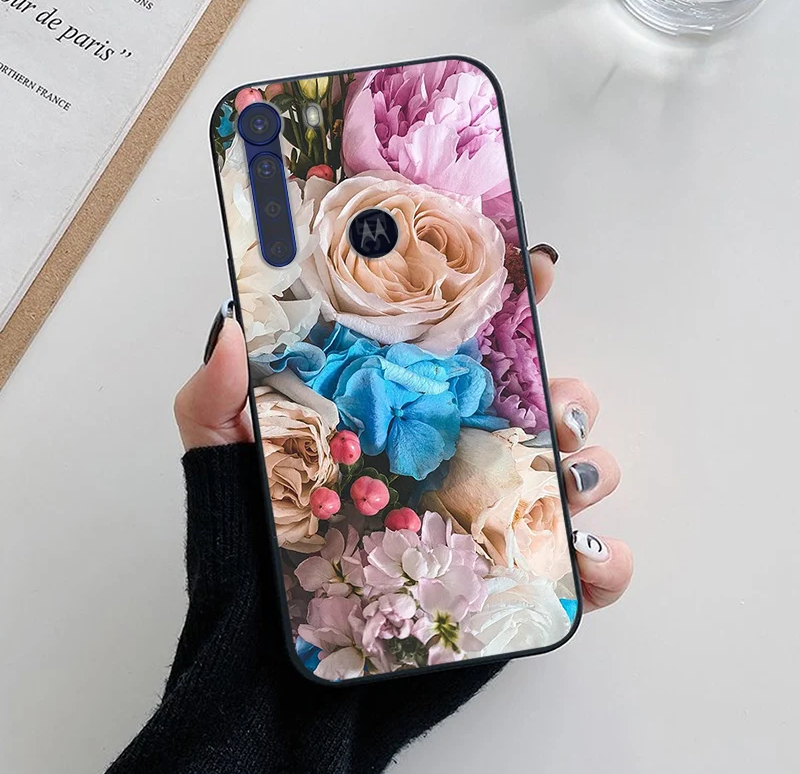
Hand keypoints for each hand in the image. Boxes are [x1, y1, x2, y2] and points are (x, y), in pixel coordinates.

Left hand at [175, 250, 632, 613]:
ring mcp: (483, 513)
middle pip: (539, 401)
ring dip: (588, 466)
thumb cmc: (253, 556)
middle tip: (552, 400)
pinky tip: (586, 558)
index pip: (466, 342)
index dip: (507, 299)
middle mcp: (451, 452)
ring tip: (566, 477)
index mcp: (402, 409)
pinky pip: (575, 566)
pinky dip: (602, 560)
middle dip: (565, 390)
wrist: (274, 670)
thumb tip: (231, 328)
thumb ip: (215, 398)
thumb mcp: (222, 465)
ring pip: (570, 472)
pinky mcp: (504, 578)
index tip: (529, 270)